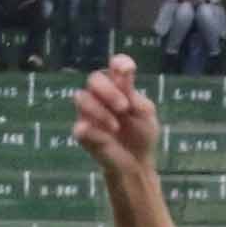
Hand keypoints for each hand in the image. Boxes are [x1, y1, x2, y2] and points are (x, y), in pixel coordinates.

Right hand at [72, 54, 160, 177]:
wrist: (137, 162)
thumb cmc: (142, 135)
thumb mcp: (145, 115)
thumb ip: (134, 95)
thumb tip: (123, 72)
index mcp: (119, 87)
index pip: (115, 66)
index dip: (119, 64)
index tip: (127, 70)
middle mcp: (100, 95)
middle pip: (94, 79)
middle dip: (108, 91)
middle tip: (124, 107)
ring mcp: (88, 112)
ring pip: (81, 98)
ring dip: (100, 111)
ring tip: (116, 127)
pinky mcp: (82, 130)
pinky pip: (80, 125)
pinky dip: (94, 130)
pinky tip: (106, 137)